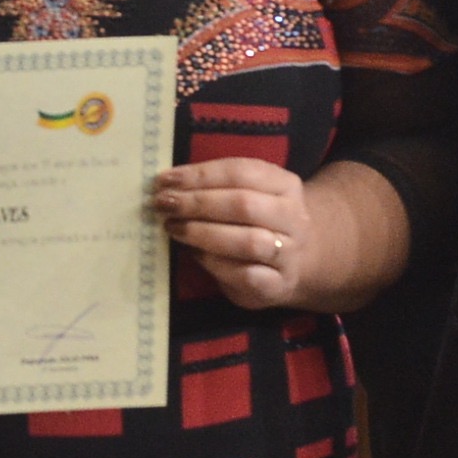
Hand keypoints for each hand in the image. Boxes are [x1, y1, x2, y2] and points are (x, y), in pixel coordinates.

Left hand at [152, 158, 317, 309]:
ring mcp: (289, 253)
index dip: (201, 175)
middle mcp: (293, 217)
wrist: (289, 265)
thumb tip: (168, 184)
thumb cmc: (256, 223)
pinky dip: (215, 263)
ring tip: (173, 228)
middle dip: (198, 203)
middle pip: (244, 204)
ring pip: (248, 241)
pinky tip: (194, 255)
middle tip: (164, 204)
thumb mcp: (243, 195)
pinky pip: (246, 274)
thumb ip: (214, 187)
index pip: (242, 172)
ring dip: (203, 233)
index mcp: (284, 185)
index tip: (165, 179)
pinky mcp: (278, 285)